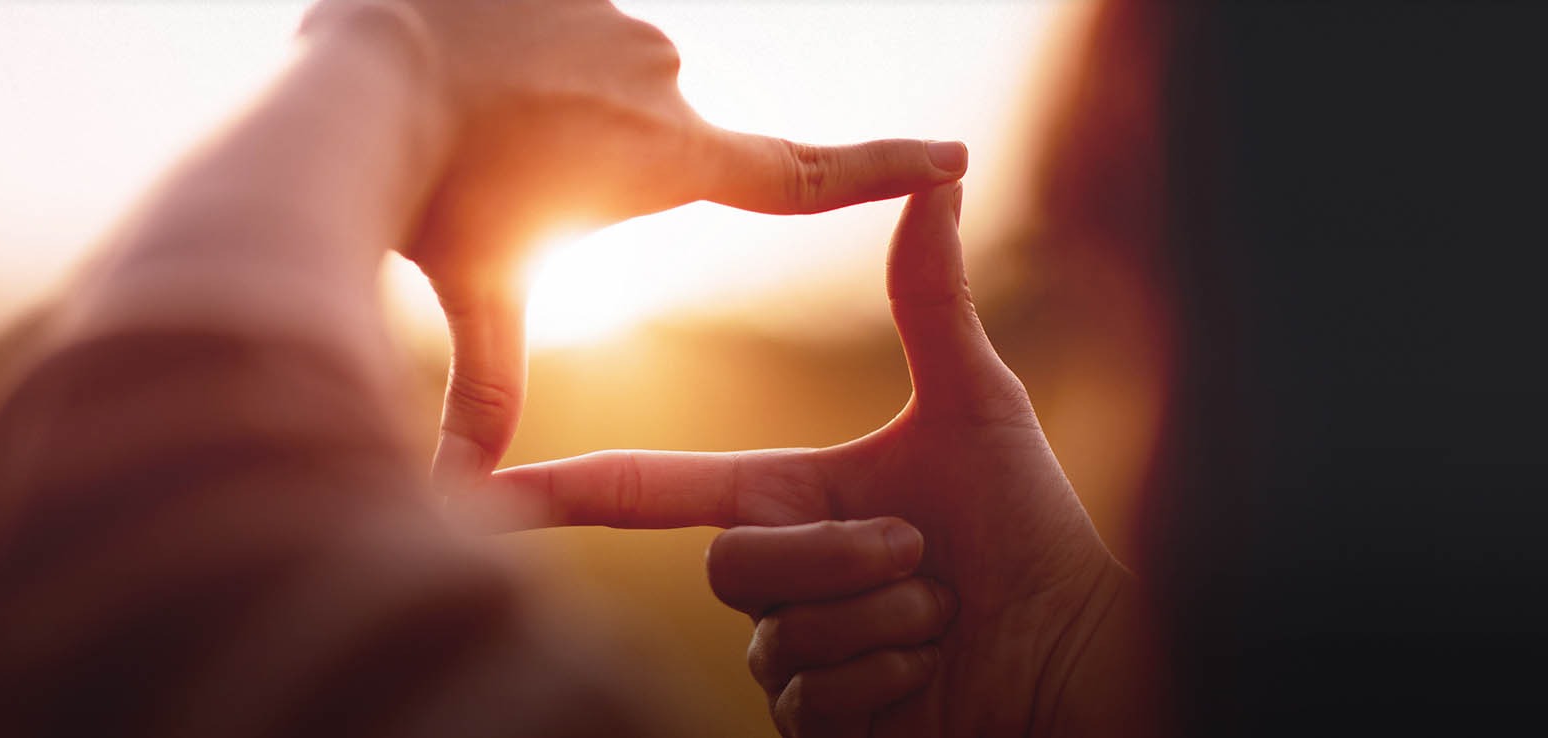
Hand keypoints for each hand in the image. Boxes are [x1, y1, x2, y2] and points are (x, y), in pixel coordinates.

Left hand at [306, 0, 969, 483]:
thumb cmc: (428, 194)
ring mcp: (625, 19)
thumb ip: (487, 388)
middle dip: (579, 155)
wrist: (371, 71)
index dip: (885, 171)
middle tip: (498, 167)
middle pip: (643, 139)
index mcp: (671, 161)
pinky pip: (561, 20)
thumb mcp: (477, 294)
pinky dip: (516, 43)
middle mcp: (668, 82)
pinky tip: (459, 56)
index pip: (806, 176)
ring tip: (467, 115)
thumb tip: (458, 498)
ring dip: (543, 97)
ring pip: (595, 75)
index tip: (952, 157)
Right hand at [478, 183, 1159, 735]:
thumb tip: (936, 179)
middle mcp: (774, 578)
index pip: (650, 491)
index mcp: (785, 497)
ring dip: (882, 621)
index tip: (472, 492)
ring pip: (777, 637)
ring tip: (941, 613)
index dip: (559, 491)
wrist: (1075, 653)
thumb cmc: (1029, 530)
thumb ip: (930, 299)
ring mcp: (787, 658)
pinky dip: (887, 681)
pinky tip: (930, 674)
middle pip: (732, 565)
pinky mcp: (814, 724)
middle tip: (925, 556)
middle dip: (842, 557)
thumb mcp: (974, 405)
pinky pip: (811, 701)